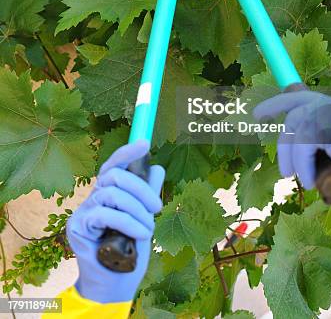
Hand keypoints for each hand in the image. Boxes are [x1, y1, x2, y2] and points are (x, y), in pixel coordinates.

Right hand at [66, 140, 164, 303]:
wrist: (116, 282)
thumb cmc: (129, 249)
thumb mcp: (143, 217)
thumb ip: (147, 194)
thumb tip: (157, 168)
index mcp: (108, 192)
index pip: (114, 165)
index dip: (127, 153)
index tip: (144, 143)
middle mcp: (94, 197)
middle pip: (115, 175)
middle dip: (141, 189)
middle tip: (157, 208)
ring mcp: (83, 211)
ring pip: (112, 193)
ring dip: (137, 210)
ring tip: (147, 229)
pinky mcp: (78, 227)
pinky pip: (106, 214)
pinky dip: (128, 222)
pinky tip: (140, 234)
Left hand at [253, 90, 330, 189]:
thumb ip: (323, 138)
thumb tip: (298, 142)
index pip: (307, 97)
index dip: (282, 101)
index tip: (264, 109)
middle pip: (296, 101)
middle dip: (274, 106)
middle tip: (257, 116)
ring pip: (296, 127)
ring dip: (291, 154)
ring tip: (293, 175)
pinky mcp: (329, 124)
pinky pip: (303, 143)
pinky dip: (301, 163)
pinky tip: (308, 178)